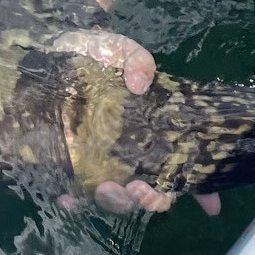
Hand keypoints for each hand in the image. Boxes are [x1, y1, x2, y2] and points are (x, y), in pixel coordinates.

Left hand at [48, 5, 220, 219]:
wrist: (43, 58)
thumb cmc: (87, 56)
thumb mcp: (115, 48)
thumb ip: (135, 59)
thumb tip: (141, 84)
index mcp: (149, 130)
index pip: (180, 163)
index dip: (200, 187)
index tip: (212, 206)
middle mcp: (128, 151)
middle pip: (150, 189)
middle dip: (152, 199)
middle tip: (140, 188)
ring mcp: (97, 161)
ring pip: (116, 197)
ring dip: (117, 201)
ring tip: (106, 188)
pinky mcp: (67, 166)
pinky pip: (73, 192)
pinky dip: (74, 201)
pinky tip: (69, 198)